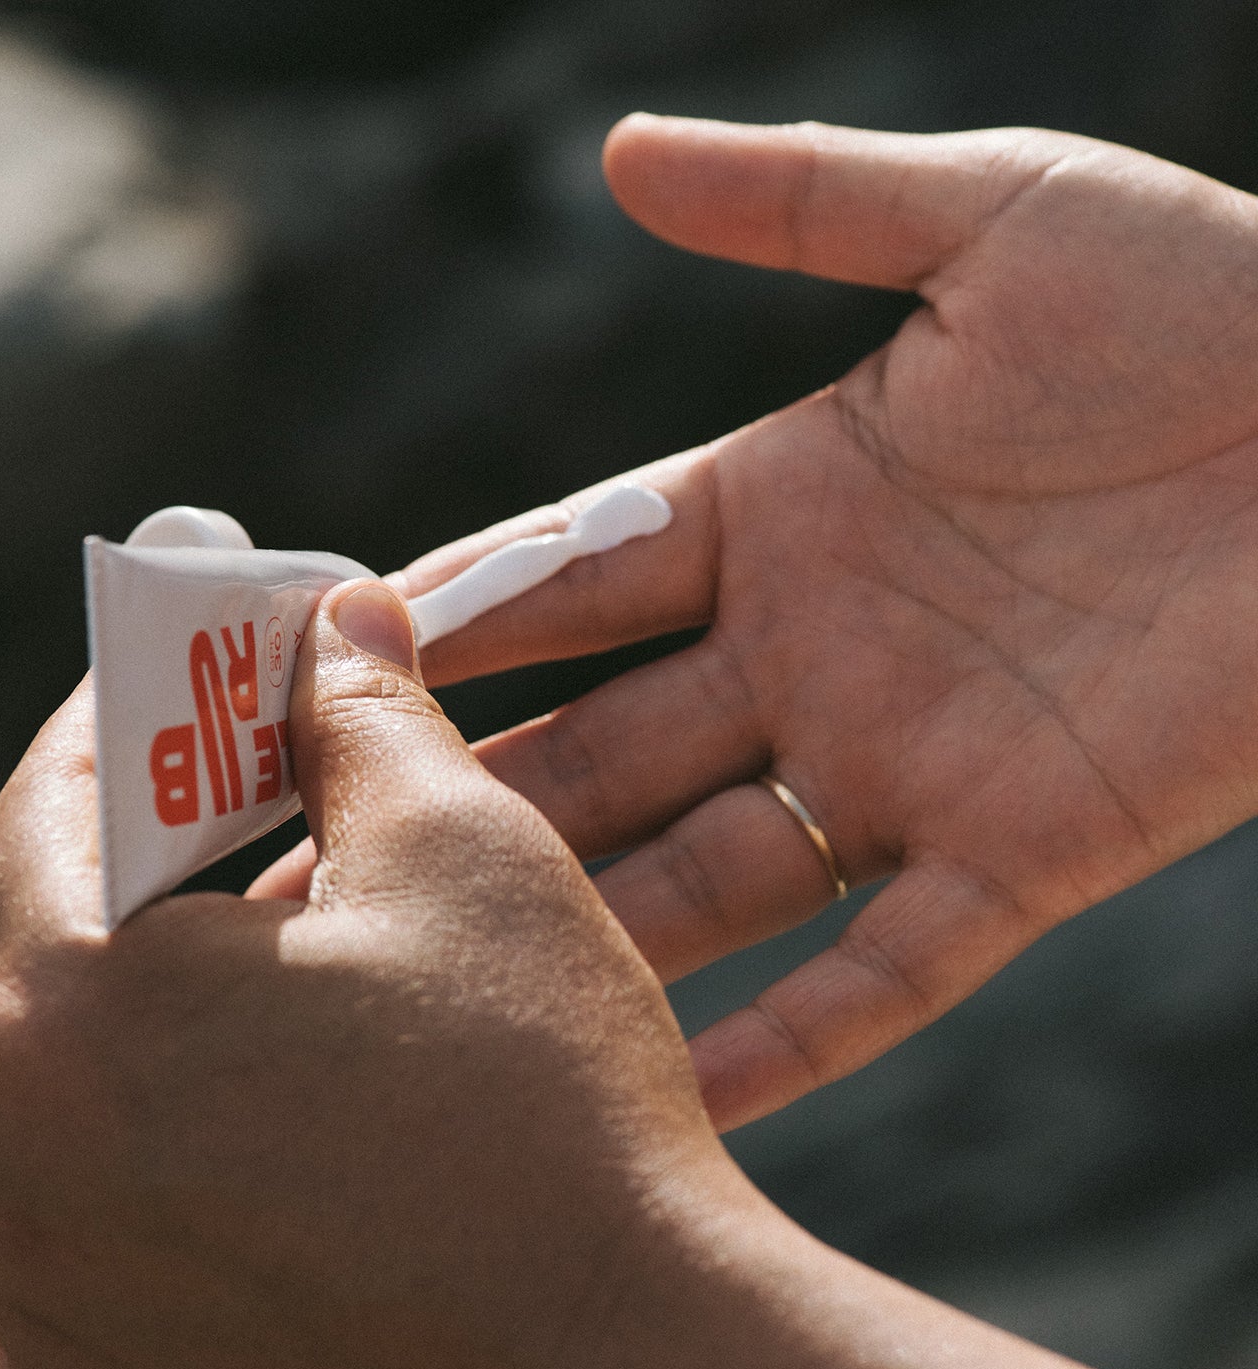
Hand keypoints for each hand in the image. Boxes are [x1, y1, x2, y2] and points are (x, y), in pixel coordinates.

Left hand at [0, 581, 735, 1368]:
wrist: (636, 1361)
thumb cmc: (551, 1097)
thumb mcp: (470, 850)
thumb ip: (367, 713)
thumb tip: (330, 625)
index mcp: (71, 997)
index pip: (51, 803)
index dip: (132, 708)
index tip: (200, 667)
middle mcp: (9, 1151)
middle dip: (64, 842)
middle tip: (177, 803)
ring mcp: (45, 1291)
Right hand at [384, 117, 1257, 1128]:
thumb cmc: (1215, 304)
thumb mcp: (993, 218)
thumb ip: (804, 203)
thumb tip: (613, 155)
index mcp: (780, 511)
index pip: (570, 583)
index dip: (447, 629)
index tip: (316, 672)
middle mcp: (812, 658)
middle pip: (601, 750)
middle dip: (465, 811)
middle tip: (318, 875)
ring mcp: (905, 773)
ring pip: (708, 881)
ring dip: (588, 938)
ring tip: (453, 999)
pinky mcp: (1023, 864)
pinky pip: (885, 980)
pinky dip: (788, 1044)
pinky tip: (677, 1097)